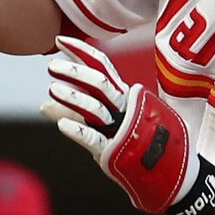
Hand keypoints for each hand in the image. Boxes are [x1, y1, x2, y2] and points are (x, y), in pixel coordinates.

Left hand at [43, 35, 214, 214]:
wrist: (170, 174)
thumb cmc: (133, 145)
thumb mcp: (101, 124)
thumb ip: (74, 112)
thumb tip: (43, 104)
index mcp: (124, 97)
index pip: (102, 66)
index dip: (81, 51)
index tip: (59, 40)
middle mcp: (124, 108)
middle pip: (101, 82)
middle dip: (76, 72)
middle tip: (52, 65)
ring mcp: (121, 129)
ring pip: (97, 108)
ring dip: (73, 98)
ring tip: (52, 89)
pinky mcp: (116, 152)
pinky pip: (95, 139)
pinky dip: (79, 131)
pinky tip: (62, 125)